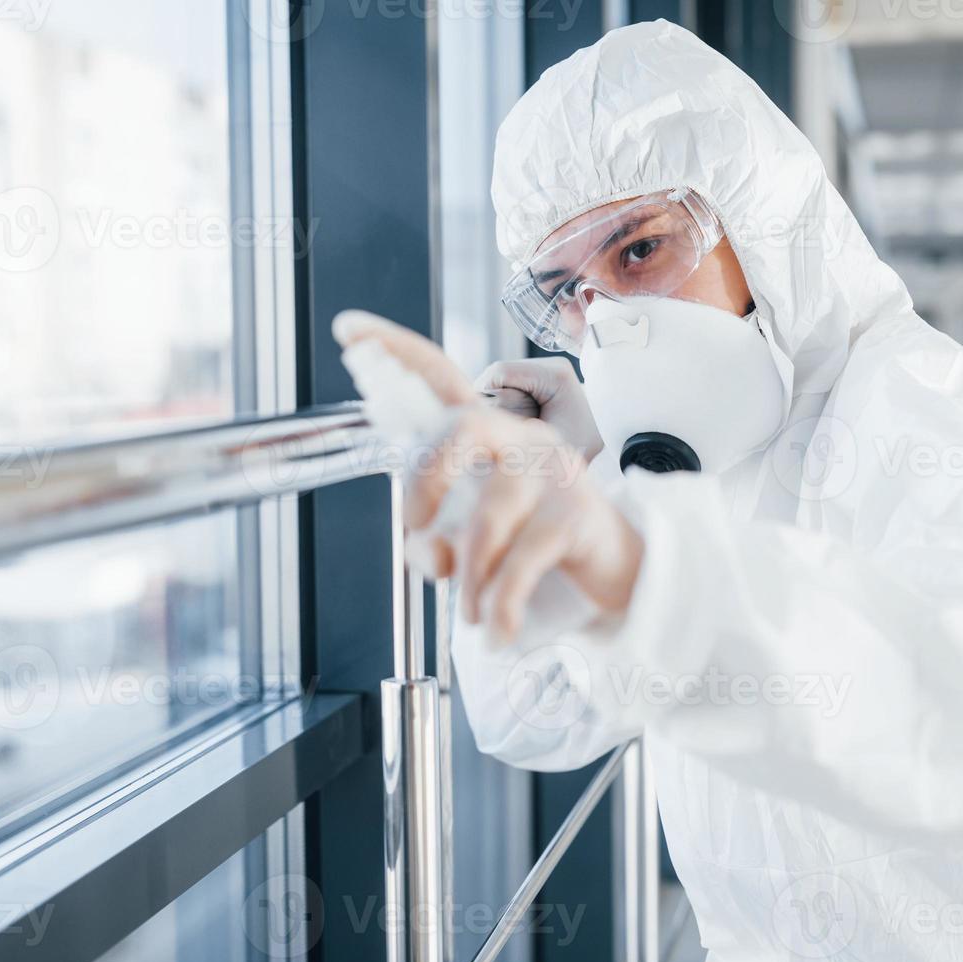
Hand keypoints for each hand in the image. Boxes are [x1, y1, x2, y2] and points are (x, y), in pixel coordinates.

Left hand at [332, 311, 640, 641]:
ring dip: (467, 579)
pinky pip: (519, 564)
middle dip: (423, 482)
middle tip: (413, 528)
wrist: (615, 567)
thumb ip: (436, 543)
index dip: (393, 348)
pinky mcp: (576, 514)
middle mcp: (521, 436)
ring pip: (487, 521)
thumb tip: (430, 558)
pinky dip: (500, 606)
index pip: (439, 375)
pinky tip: (497, 631)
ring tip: (469, 615)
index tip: (347, 329)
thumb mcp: (473, 540)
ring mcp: (553, 471)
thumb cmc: (533, 541)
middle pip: (460, 429)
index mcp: (488, 431)